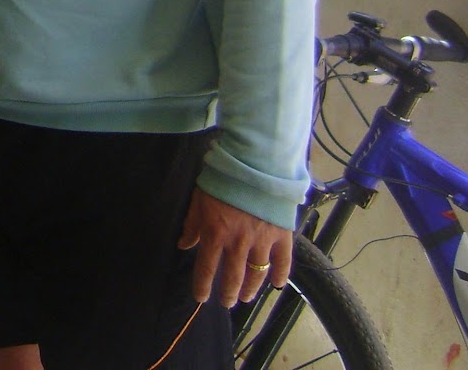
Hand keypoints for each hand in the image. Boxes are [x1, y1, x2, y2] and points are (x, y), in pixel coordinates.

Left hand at [177, 188, 294, 305]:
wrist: (254, 165)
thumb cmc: (222, 180)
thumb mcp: (199, 200)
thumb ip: (192, 225)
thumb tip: (184, 245)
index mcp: (215, 234)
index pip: (207, 268)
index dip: (203, 286)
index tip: (201, 297)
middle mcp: (238, 243)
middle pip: (233, 277)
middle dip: (228, 293)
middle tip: (227, 302)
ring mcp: (262, 241)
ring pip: (257, 274)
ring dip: (251, 289)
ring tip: (246, 297)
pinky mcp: (282, 236)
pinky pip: (283, 262)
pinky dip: (280, 275)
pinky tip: (276, 285)